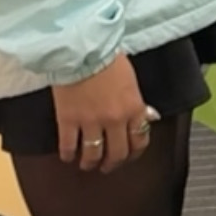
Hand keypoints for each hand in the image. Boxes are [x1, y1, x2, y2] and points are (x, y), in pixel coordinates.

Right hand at [52, 55, 154, 173]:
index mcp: (133, 109)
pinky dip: (68, 154)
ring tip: (87, 164)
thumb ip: (138, 103)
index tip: (128, 156)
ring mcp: (90, 122)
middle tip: (107, 166)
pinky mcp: (68, 120)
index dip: (134, 153)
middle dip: (112, 164)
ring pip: (93, 155)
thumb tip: (148, 118)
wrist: (82, 48)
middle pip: (117, 154)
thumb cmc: (108, 59)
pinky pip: (68, 146)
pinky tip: (67, 155)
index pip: (139, 141)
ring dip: (90, 163)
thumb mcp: (132, 81)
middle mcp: (115, 120)